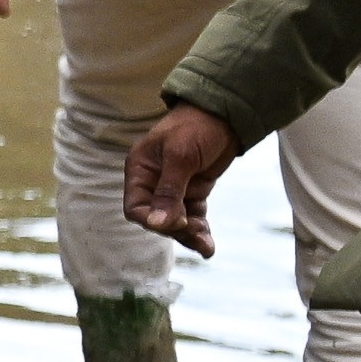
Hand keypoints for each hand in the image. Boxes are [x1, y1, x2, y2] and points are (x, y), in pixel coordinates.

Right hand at [123, 103, 240, 254]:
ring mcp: (174, 189)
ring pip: (176, 222)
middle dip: (175, 229)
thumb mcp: (180, 157)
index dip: (152, 219)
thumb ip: (169, 192)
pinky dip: (200, 231)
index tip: (176, 223)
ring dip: (190, 235)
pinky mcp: (193, 192)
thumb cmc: (195, 127)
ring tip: (206, 246)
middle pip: (156, 218)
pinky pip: (193, 218)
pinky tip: (209, 247)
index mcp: (140, 171)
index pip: (135, 207)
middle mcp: (153, 182)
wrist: (224, 115)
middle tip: (194, 230)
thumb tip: (156, 224)